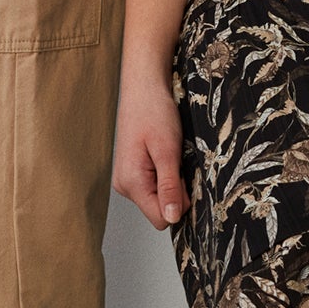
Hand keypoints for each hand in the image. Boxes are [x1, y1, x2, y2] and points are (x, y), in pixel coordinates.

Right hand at [113, 63, 185, 230]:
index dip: (179, 204)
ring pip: (159, 198)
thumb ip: (169, 187)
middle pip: (160, 209)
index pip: (161, 219)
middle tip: (177, 161)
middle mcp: (125, 186)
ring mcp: (128, 179)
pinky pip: (155, 185)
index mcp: (131, 183)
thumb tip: (172, 218)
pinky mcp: (133, 172)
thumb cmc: (154, 112)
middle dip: (176, 191)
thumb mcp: (168, 150)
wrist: (143, 88)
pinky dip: (166, 173)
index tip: (183, 177)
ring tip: (169, 154)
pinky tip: (164, 154)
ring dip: (172, 181)